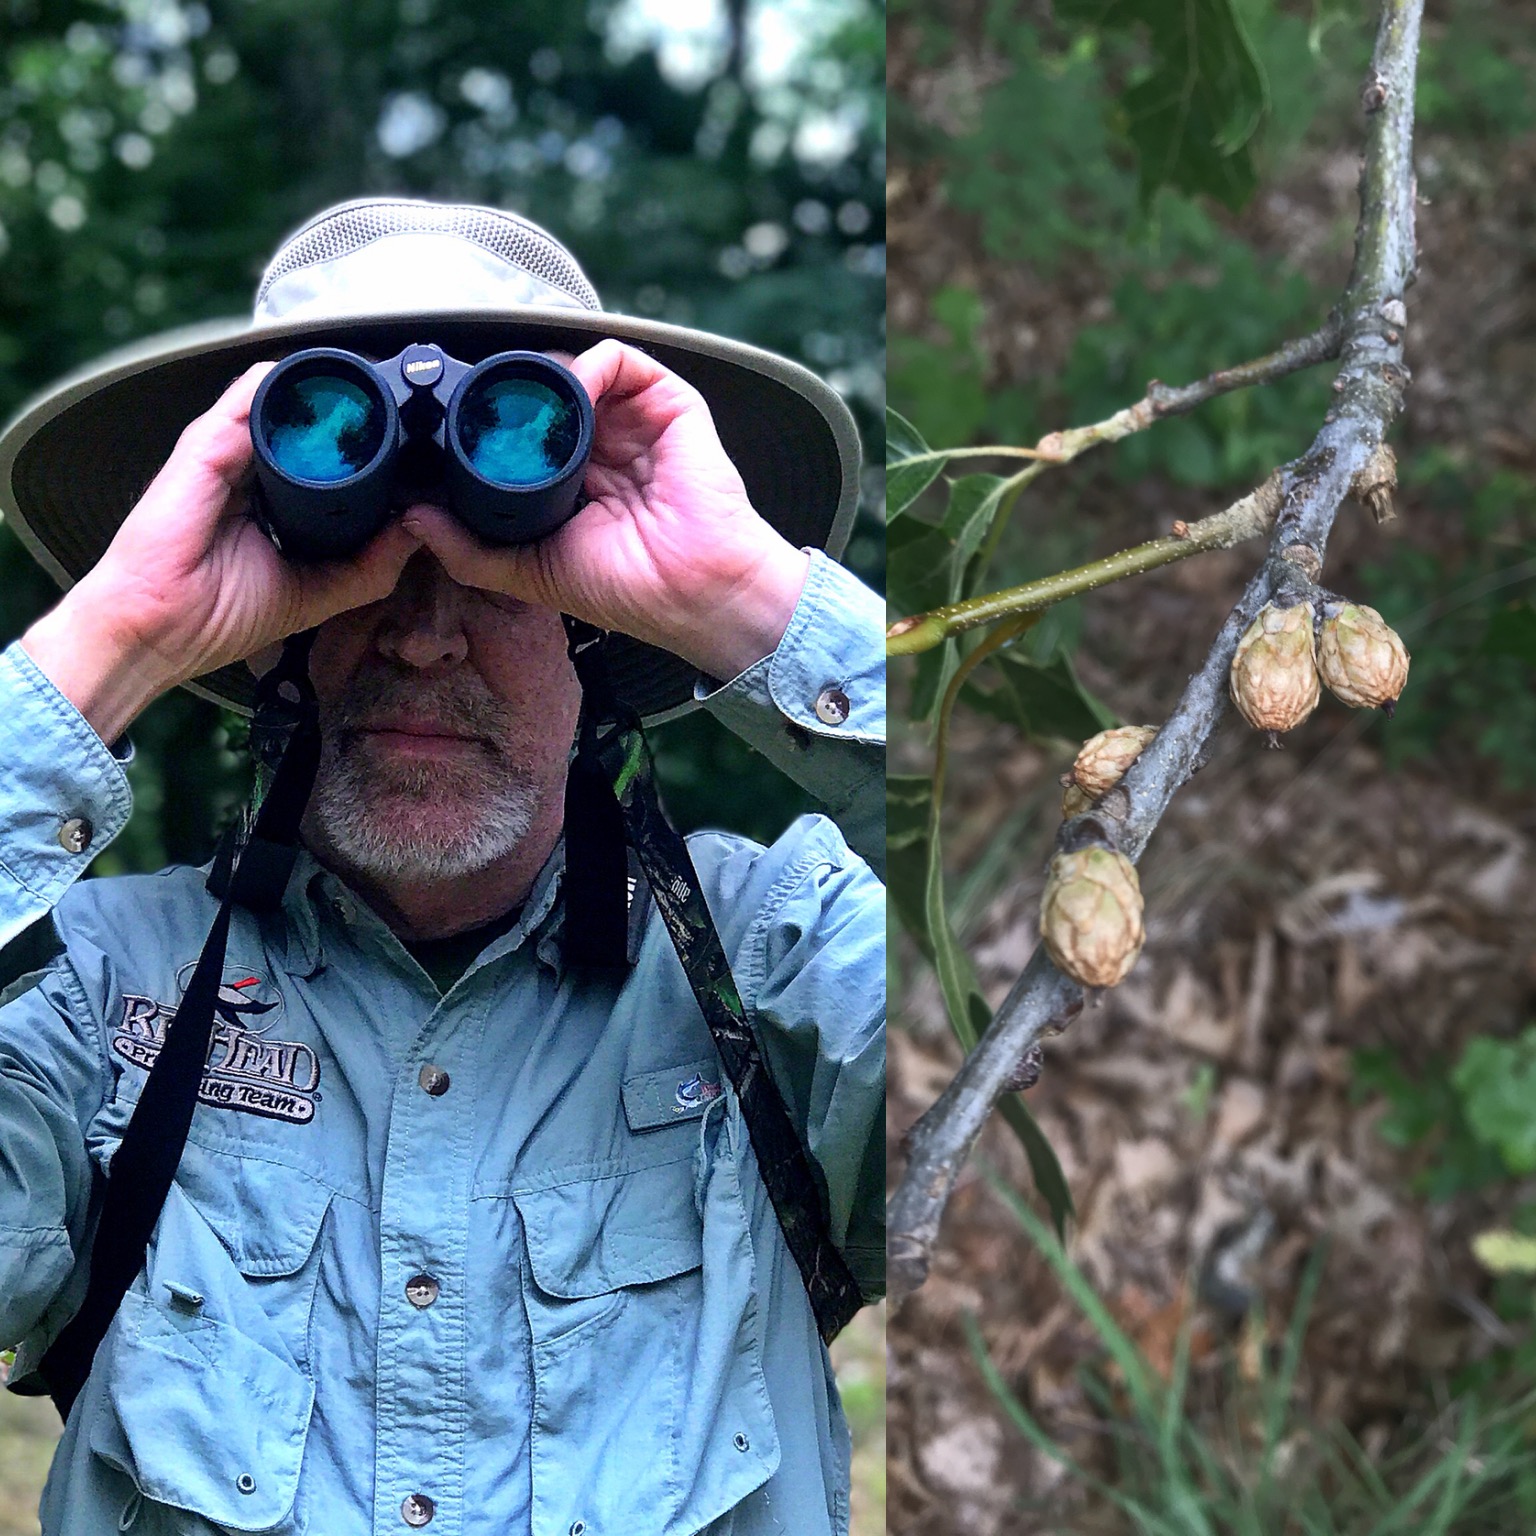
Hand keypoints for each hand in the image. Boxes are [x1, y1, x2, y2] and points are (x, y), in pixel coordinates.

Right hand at [22, 363, 420, 740]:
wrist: (158, 629)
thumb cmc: (219, 616)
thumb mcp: (315, 593)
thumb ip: (368, 567)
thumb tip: (417, 532)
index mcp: (275, 498)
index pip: (326, 457)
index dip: (369, 448)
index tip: (414, 448)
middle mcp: (251, 467)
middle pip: (309, 422)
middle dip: (355, 415)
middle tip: (405, 413)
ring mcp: (227, 451)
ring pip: (285, 398)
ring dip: (330, 392)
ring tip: (377, 391)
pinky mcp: (207, 446)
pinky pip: (251, 396)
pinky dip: (288, 386)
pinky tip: (324, 388)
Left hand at [402, 340, 810, 678]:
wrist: (690, 592)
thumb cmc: (628, 590)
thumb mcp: (531, 571)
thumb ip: (470, 550)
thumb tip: (412, 519)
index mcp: (576, 483)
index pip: (527, 437)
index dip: (494, 427)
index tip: (454, 425)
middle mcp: (605, 448)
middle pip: (549, 398)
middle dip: (513, 394)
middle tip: (476, 397)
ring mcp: (636, 425)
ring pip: (578, 372)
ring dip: (546, 376)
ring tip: (522, 398)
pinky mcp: (670, 406)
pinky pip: (622, 361)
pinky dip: (590, 364)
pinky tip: (571, 390)